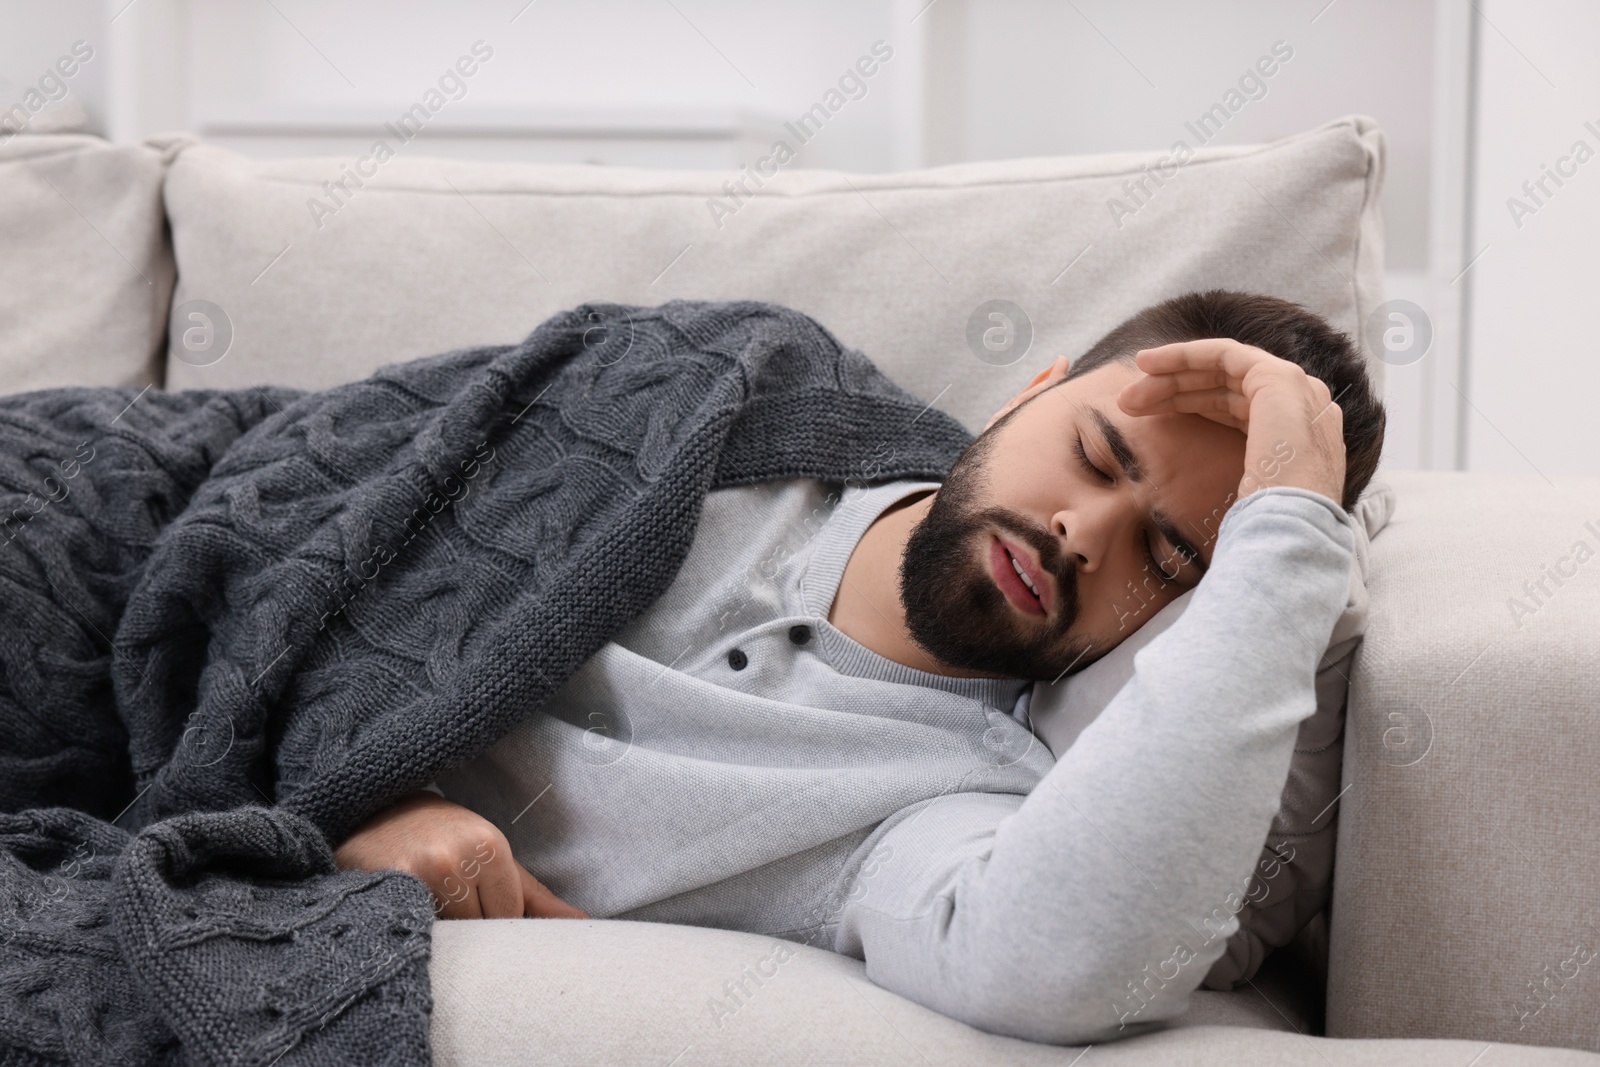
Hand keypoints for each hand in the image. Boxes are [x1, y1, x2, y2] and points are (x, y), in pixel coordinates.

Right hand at [333, 790, 587, 919]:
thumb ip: (537, 899)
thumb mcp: (492, 860)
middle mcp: (459, 854)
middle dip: (465, 929)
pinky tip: (402, 910)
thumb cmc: (441, 839)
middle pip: (478, 930)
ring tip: (422, 904)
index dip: (489, 923)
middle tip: (443, 904)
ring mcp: (422, 869)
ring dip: (437, 932)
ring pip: (447, 936)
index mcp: (490, 845)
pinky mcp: (388, 883)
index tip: (468, 903)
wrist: (372, 812)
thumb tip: (585, 926)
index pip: (507, 919)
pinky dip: (411, 929)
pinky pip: (414, 930)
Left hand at [1115, 338, 1345, 505]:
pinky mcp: (1280, 379)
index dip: (1192, 406)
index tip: (1148, 414)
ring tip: (1128, 396)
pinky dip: (1185, 354)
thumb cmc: (1260, 528)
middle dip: (1175, 391)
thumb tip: (1192, 489)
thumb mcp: (1241, 498)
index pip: (1239, 409)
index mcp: (1298, 438)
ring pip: (1224, 369)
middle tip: (1128, 404)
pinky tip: (1148, 364)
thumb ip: (1232, 480)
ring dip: (1172, 375)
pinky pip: (1225, 354)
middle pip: (1229, 387)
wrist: (1286, 530)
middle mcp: (1305, 409)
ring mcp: (1298, 391)